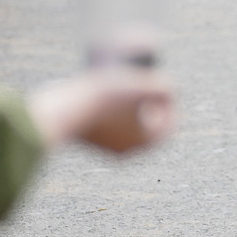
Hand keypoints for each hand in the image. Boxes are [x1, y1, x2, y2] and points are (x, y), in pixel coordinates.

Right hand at [27, 67, 175, 154]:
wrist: (65, 110)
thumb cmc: (107, 98)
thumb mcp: (143, 85)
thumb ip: (166, 88)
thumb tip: (170, 94)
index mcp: (144, 144)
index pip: (169, 127)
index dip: (171, 105)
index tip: (163, 88)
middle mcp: (127, 151)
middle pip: (150, 128)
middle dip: (151, 106)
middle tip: (146, 86)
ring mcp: (106, 148)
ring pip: (128, 127)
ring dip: (132, 109)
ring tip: (129, 88)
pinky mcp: (89, 140)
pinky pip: (110, 127)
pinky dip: (115, 112)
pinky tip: (112, 96)